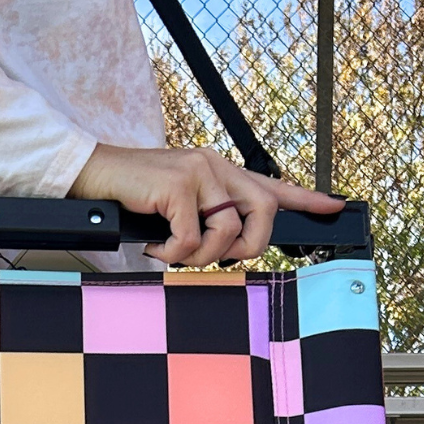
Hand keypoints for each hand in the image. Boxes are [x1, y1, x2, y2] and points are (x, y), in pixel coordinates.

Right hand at [66, 143, 346, 267]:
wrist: (91, 175)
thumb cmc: (130, 195)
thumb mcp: (175, 204)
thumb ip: (203, 216)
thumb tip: (223, 247)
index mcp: (218, 170)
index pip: (270, 184)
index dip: (304, 197)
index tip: (332, 206)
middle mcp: (215, 165)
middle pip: (263, 212)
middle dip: (246, 247)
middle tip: (215, 258)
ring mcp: (198, 171)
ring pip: (227, 232)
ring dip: (199, 256)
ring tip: (171, 251)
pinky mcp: (178, 184)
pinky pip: (191, 238)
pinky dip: (171, 253)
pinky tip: (154, 245)